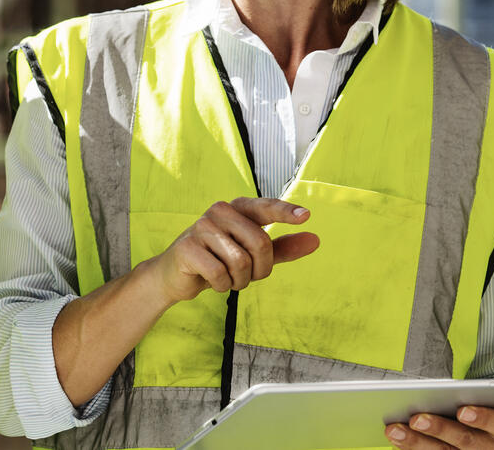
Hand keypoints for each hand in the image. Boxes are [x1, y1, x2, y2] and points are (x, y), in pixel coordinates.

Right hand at [146, 197, 319, 304]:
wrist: (177, 276)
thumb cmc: (221, 261)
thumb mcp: (255, 256)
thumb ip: (284, 247)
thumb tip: (316, 240)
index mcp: (239, 208)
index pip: (266, 207)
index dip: (286, 212)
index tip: (307, 216)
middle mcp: (221, 211)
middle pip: (260, 243)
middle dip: (260, 269)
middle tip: (248, 277)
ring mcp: (202, 227)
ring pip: (241, 262)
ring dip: (240, 280)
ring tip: (229, 279)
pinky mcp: (188, 248)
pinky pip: (219, 274)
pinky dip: (222, 285)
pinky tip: (214, 282)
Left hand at [386, 404, 493, 448]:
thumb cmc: (491, 408)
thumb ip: (477, 395)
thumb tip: (442, 389)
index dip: (482, 417)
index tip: (462, 411)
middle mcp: (493, 448)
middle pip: (465, 440)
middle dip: (439, 429)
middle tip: (417, 419)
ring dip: (417, 443)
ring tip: (395, 430)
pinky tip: (397, 441)